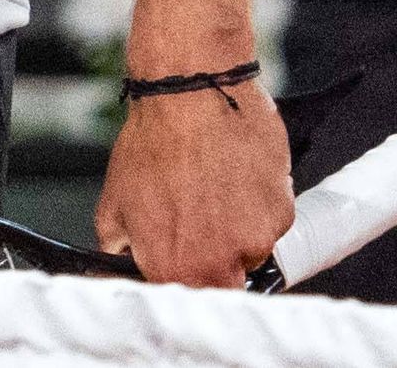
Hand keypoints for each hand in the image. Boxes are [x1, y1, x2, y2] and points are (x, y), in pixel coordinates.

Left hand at [95, 83, 294, 288]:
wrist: (190, 93)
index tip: (182, 265)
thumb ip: (119, 251)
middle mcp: (221, 263)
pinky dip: (258, 204)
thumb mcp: (114, 205)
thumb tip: (119, 269)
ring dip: (236, 229)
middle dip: (212, 259)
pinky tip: (235, 174)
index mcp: (175, 268)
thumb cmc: (152, 143)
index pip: (186, 302)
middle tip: (199, 221)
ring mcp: (256, 239)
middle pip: (225, 283)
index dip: (183, 281)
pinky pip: (271, 221)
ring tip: (214, 187)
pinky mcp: (282, 212)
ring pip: (250, 249)